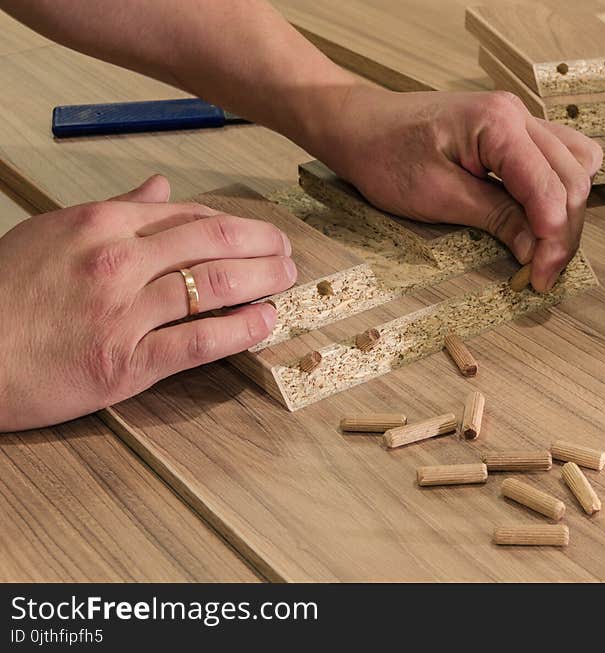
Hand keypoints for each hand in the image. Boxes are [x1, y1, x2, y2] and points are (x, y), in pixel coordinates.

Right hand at [0, 175, 295, 431]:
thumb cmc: (4, 294)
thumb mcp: (51, 234)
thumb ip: (113, 210)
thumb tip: (159, 186)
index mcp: (100, 224)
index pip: (188, 215)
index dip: (235, 224)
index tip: (259, 232)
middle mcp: (118, 260)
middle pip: (212, 243)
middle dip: (261, 246)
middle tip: (288, 254)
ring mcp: (124, 311)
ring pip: (213, 286)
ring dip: (262, 282)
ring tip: (287, 282)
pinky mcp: (126, 362)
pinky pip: (198, 342)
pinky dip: (240, 331)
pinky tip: (265, 324)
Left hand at [318, 86, 602, 290]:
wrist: (361, 127)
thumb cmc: (386, 156)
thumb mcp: (437, 195)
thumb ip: (495, 218)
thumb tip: (537, 250)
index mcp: (498, 123)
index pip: (550, 187)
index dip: (553, 239)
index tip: (540, 279)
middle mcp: (519, 114)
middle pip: (572, 179)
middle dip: (564, 233)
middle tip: (541, 276)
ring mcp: (521, 120)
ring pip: (577, 167)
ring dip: (569, 212)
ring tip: (543, 251)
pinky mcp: (515, 133)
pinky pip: (561, 158)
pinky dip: (560, 191)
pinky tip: (542, 218)